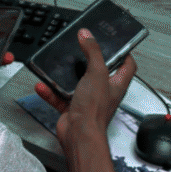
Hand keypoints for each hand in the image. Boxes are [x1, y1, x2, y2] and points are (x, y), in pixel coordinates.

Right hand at [34, 28, 135, 145]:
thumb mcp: (97, 73)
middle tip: (82, 49)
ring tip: (58, 65)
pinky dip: (50, 91)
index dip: (124, 53)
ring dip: (65, 76)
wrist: (79, 135)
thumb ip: (93, 52)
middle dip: (89, 61)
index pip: (127, 66)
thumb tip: (87, 36)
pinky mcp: (71, 108)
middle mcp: (103, 93)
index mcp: (116, 84)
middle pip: (99, 73)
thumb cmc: (95, 111)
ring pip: (76, 84)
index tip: (116, 43)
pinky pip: (59, 97)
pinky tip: (43, 85)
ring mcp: (87, 101)